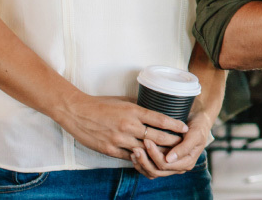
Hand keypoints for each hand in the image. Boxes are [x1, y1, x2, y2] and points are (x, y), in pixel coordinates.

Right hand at [54, 94, 187, 159]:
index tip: (185, 128)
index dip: (174, 125)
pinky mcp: (110, 150)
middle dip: (172, 141)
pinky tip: (151, 160)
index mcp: (133, 111)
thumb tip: (154, 108)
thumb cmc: (100, 104)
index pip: (159, 119)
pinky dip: (141, 158)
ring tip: (171, 154)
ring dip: (159, 153)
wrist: (76, 112)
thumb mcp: (122, 101)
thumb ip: (139, 106)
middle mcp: (128, 126)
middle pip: (156, 137)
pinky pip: (131, 157)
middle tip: (184, 143)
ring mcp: (119, 140)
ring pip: (145, 150)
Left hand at [131, 111, 213, 177]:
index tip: (146, 140)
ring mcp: (171, 166)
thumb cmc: (198, 126)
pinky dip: (141, 164)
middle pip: (157, 171)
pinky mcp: (164, 162)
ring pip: (152, 172)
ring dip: (141, 163)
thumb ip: (184, 147)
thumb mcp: (195, 135)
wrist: (198, 120)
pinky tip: (134, 155)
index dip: (154, 155)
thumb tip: (169, 159)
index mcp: (187, 162)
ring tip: (133, 151)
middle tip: (136, 147)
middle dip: (145, 160)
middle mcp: (178, 167)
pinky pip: (150, 169)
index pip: (166, 165)